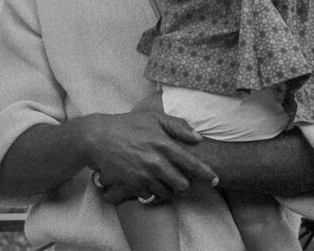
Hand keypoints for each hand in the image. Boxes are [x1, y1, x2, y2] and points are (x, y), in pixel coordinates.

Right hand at [82, 110, 216, 203]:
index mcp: (163, 144)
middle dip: (184, 183)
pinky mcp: (133, 185)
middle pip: (182, 184)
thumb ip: (177, 126)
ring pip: (167, 192)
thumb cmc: (127, 125)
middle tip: (180, 178)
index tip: (214, 180)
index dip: (206, 174)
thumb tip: (198, 137)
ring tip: (163, 180)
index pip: (192, 164)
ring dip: (168, 188)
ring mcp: (144, 175)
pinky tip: (148, 182)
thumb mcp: (152, 118)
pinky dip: (152, 191)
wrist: (98, 138)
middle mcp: (156, 162)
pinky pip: (150, 195)